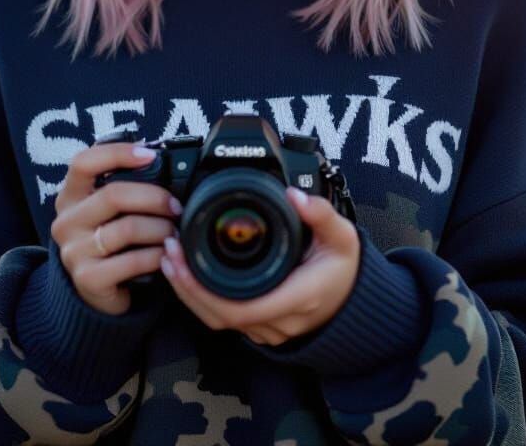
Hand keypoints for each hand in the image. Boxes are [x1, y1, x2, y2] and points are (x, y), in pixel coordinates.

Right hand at [50, 141, 181, 315]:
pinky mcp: (88, 279)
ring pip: (126, 228)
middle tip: (176, 206)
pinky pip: (131, 261)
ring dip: (160, 228)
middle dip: (154, 198)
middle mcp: (67, 221)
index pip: (84, 162)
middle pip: (113, 195)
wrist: (96, 287)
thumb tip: (159, 160)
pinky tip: (165, 255)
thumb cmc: (110, 236)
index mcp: (71, 195)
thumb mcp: (107, 209)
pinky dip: (156, 256)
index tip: (149, 155)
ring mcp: (74, 252)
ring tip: (174, 232)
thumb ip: (124, 185)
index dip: (117, 153)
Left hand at [160, 186, 359, 346]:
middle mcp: (279, 321)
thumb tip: (296, 195)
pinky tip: (190, 273)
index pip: (238, 309)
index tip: (182, 256)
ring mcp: (269, 329)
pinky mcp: (262, 327)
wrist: (357, 301)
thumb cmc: (347, 269)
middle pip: (219, 316)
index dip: (201, 289)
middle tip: (168, 250)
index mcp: (296, 298)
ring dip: (190, 293)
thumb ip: (321, 214)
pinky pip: (226, 319)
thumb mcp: (343, 236)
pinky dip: (203, 298)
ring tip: (170, 258)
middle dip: (186, 286)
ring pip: (218, 321)